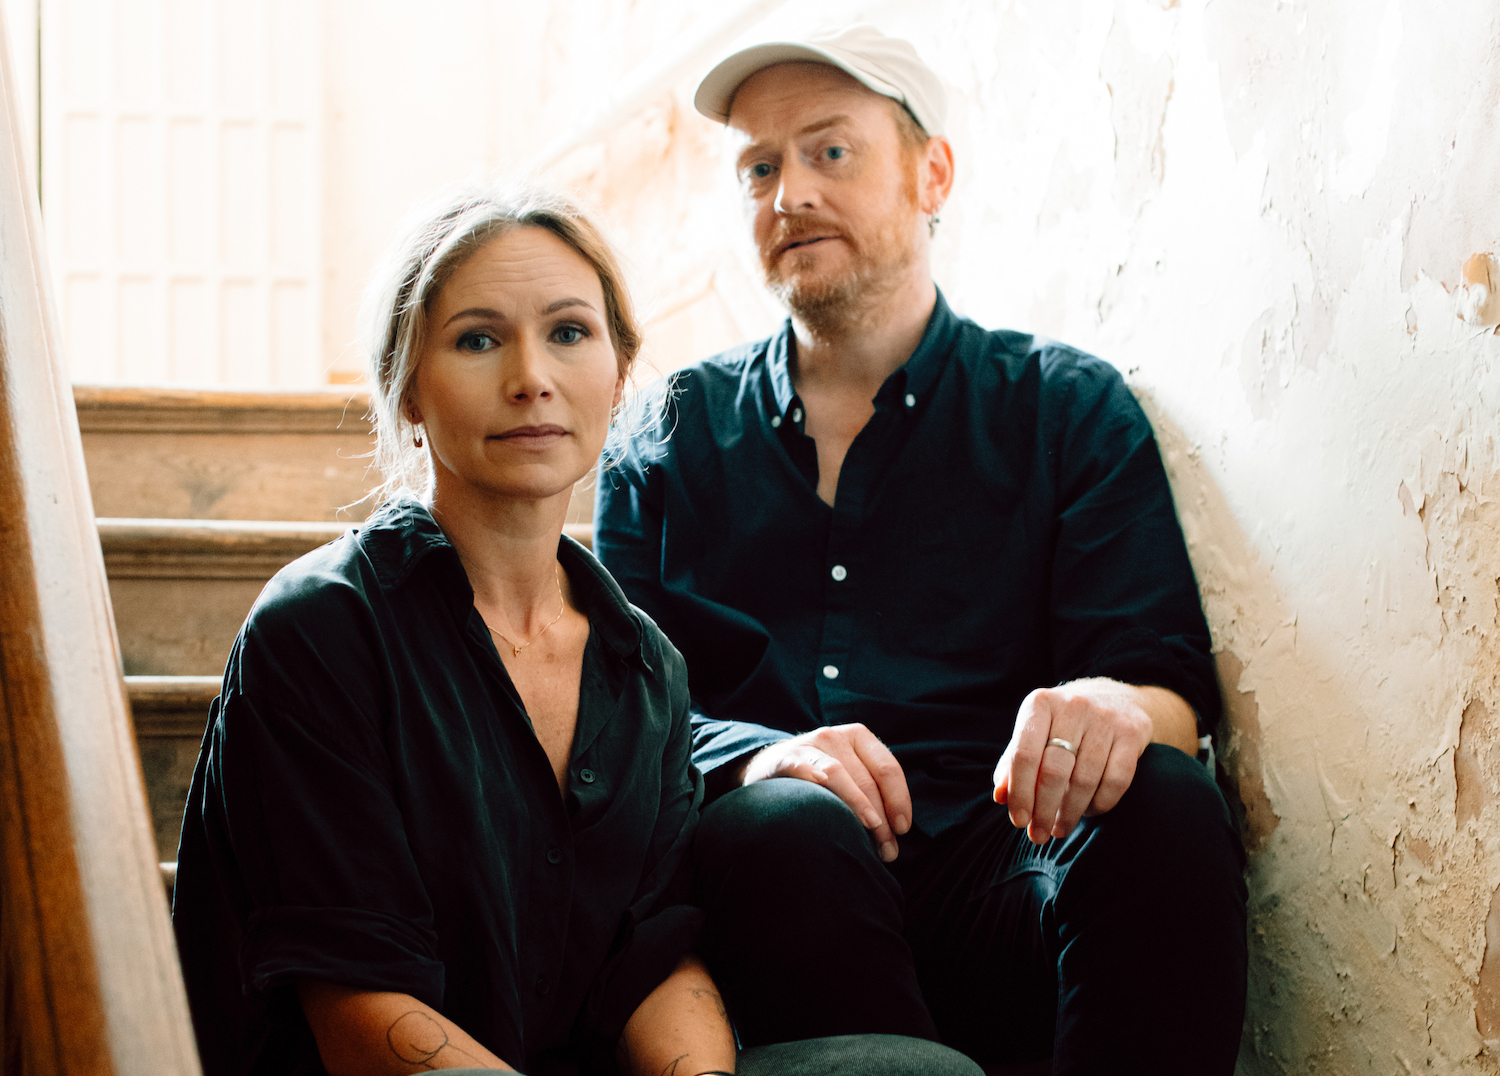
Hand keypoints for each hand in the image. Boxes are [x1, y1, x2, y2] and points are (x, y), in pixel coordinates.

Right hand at [742, 724, 911, 860]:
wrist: (772, 767)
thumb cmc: (822, 781)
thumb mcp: (851, 774)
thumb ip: (874, 793)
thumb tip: (897, 834)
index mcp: (858, 738)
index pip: (887, 768)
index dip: (899, 800)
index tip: (902, 829)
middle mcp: (835, 737)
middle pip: (866, 779)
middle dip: (881, 818)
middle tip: (887, 850)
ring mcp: (808, 746)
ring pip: (839, 774)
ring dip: (857, 805)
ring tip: (870, 830)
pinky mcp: (784, 758)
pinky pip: (799, 767)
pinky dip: (810, 775)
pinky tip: (819, 785)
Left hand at [991, 680, 1152, 844]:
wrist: (1113, 698)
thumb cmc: (1061, 725)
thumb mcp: (1034, 734)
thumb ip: (1013, 763)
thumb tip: (1000, 797)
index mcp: (1040, 703)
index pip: (1023, 754)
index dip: (1020, 793)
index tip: (1019, 822)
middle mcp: (1073, 705)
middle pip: (1054, 771)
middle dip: (1044, 810)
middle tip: (1039, 835)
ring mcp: (1105, 718)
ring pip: (1085, 779)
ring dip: (1071, 812)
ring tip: (1060, 828)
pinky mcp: (1132, 733)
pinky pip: (1117, 781)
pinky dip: (1101, 804)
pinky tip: (1089, 812)